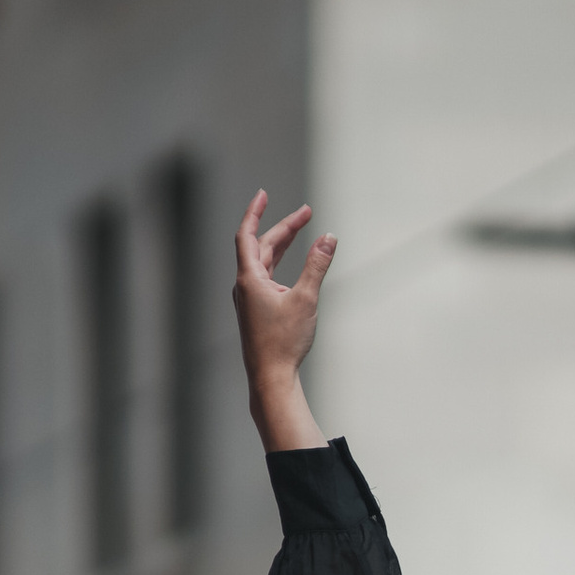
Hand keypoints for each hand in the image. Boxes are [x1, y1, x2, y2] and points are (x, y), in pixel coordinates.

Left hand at [233, 190, 335, 451]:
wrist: (270, 380)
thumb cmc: (284, 343)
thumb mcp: (306, 299)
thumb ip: (318, 265)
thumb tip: (329, 237)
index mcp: (249, 279)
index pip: (247, 234)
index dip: (255, 212)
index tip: (264, 194)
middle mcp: (245, 287)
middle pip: (261, 247)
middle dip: (283, 228)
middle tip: (307, 214)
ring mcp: (249, 301)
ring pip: (263, 263)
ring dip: (281, 245)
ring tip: (301, 230)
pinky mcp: (256, 313)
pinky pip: (265, 279)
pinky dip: (278, 265)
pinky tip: (289, 267)